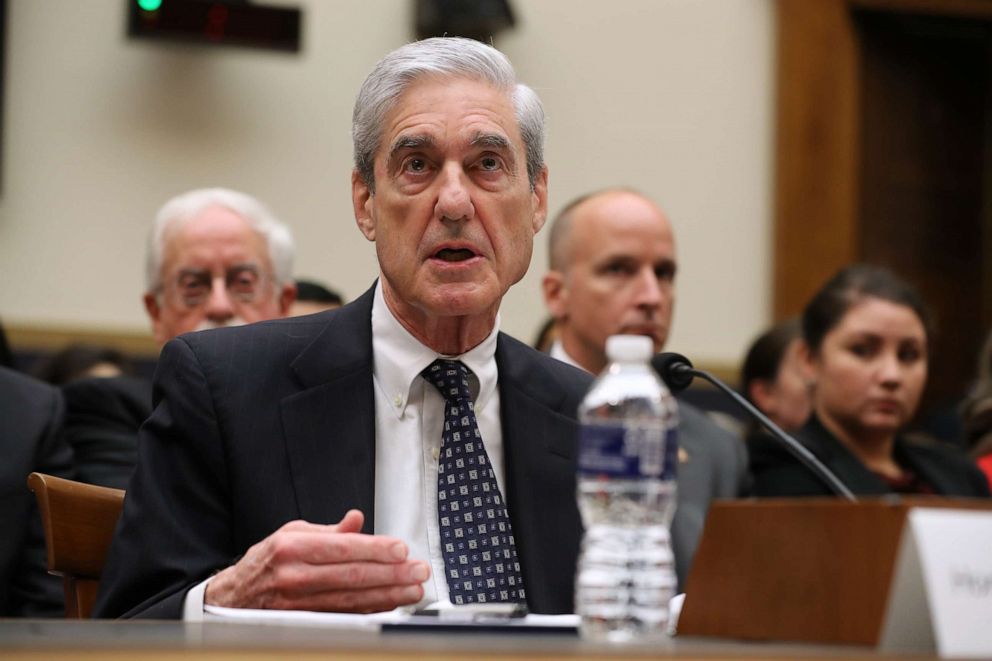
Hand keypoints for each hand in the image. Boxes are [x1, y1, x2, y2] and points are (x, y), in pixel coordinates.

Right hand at [204, 510, 429, 611]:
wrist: (234, 597)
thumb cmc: (267, 562)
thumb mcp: (292, 533)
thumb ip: (330, 530)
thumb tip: (357, 520)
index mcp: (292, 548)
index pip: (342, 548)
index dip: (375, 549)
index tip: (401, 549)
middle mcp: (295, 576)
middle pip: (352, 576)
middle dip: (391, 574)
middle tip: (418, 570)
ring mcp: (300, 603)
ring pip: (352, 599)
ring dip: (388, 595)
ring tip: (413, 590)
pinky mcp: (306, 621)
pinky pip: (345, 615)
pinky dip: (371, 611)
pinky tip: (391, 605)